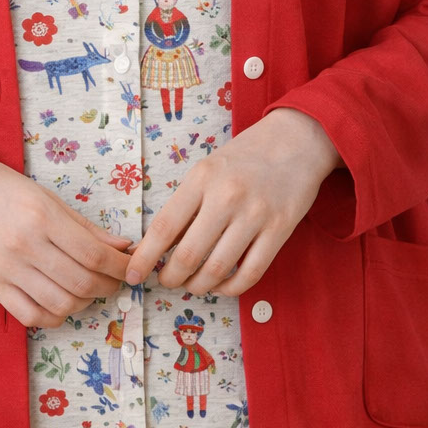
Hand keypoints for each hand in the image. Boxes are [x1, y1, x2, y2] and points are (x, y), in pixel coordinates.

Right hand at [0, 150, 133, 327]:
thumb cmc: (3, 188)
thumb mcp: (47, 197)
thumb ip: (85, 226)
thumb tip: (122, 247)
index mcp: (41, 216)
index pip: (93, 254)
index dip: (120, 267)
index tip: (131, 267)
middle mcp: (25, 245)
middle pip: (81, 282)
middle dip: (108, 286)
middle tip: (116, 280)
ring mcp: (7, 269)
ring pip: (60, 303)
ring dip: (85, 302)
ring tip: (91, 289)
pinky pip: (32, 316)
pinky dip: (56, 315)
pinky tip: (64, 302)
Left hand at [122, 108, 340, 296]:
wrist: (296, 140)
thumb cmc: (245, 156)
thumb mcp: (208, 169)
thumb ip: (187, 204)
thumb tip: (158, 245)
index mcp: (202, 178)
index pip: (165, 227)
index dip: (145, 257)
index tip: (132, 275)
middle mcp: (227, 196)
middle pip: (189, 255)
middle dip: (171, 278)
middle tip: (166, 281)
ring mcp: (255, 215)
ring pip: (218, 269)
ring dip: (198, 286)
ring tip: (192, 285)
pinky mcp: (280, 230)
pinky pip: (250, 274)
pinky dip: (230, 288)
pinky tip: (222, 285)